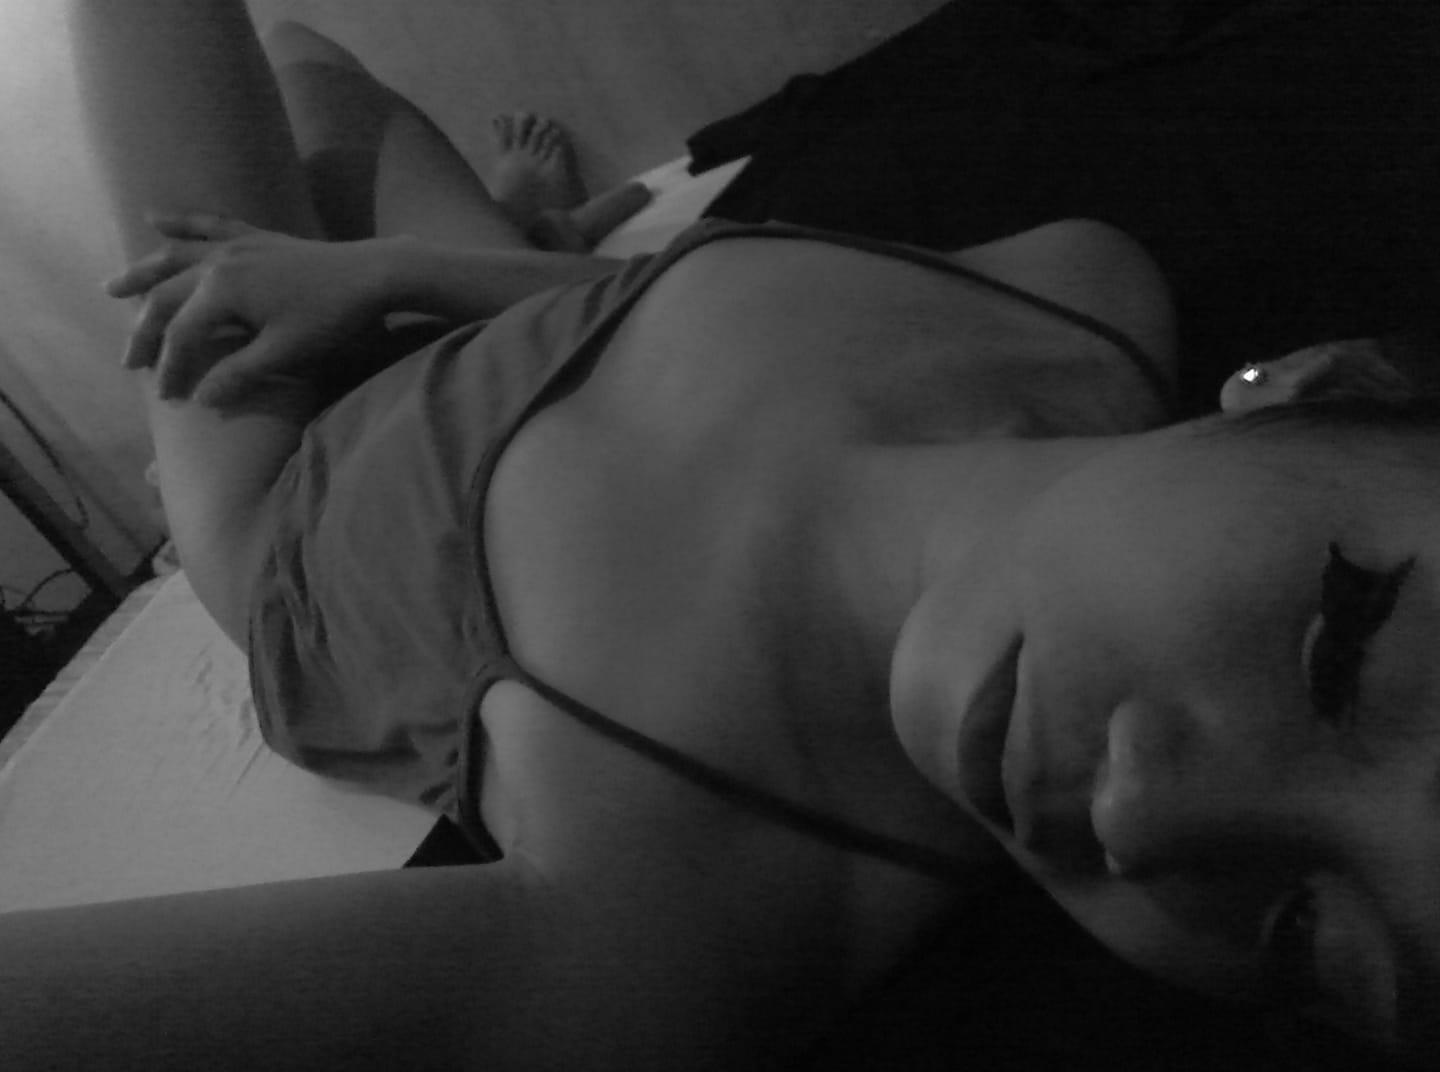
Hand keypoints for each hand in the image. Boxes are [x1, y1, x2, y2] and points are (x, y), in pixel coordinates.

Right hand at [105, 212, 387, 405]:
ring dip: (143, 272)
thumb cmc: (331, 318)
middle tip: (128, 361)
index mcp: (222, 291)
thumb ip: (240, 373)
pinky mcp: (256, 236)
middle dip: (145, 331)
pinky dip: (180, 222)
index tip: (166, 397)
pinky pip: (208, 225)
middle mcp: (219, 262)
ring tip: (113, 288)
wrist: (373, 275)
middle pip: (167, 296)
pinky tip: (154, 217)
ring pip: (175, 257)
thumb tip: (202, 398)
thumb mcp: (285, 353)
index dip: (171, 368)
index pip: (183, 335)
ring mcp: (236, 244)